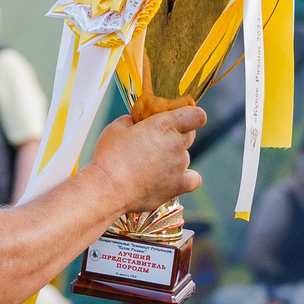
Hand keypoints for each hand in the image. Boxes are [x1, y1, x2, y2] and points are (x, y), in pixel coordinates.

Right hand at [85, 106, 204, 218]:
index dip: (190, 115)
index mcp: (165, 125)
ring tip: (151, 164)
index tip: (179, 117)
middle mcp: (177, 144)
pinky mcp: (177, 186)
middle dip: (176, 134)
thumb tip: (137, 123)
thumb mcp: (117, 127)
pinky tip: (173, 177)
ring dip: (174, 156)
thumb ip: (133, 120)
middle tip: (156, 141)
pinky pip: (193, 179)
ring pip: (185, 156)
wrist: (108, 188)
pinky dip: (186, 177)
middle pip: (189, 135)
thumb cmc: (109, 157)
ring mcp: (180, 166)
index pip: (196, 115)